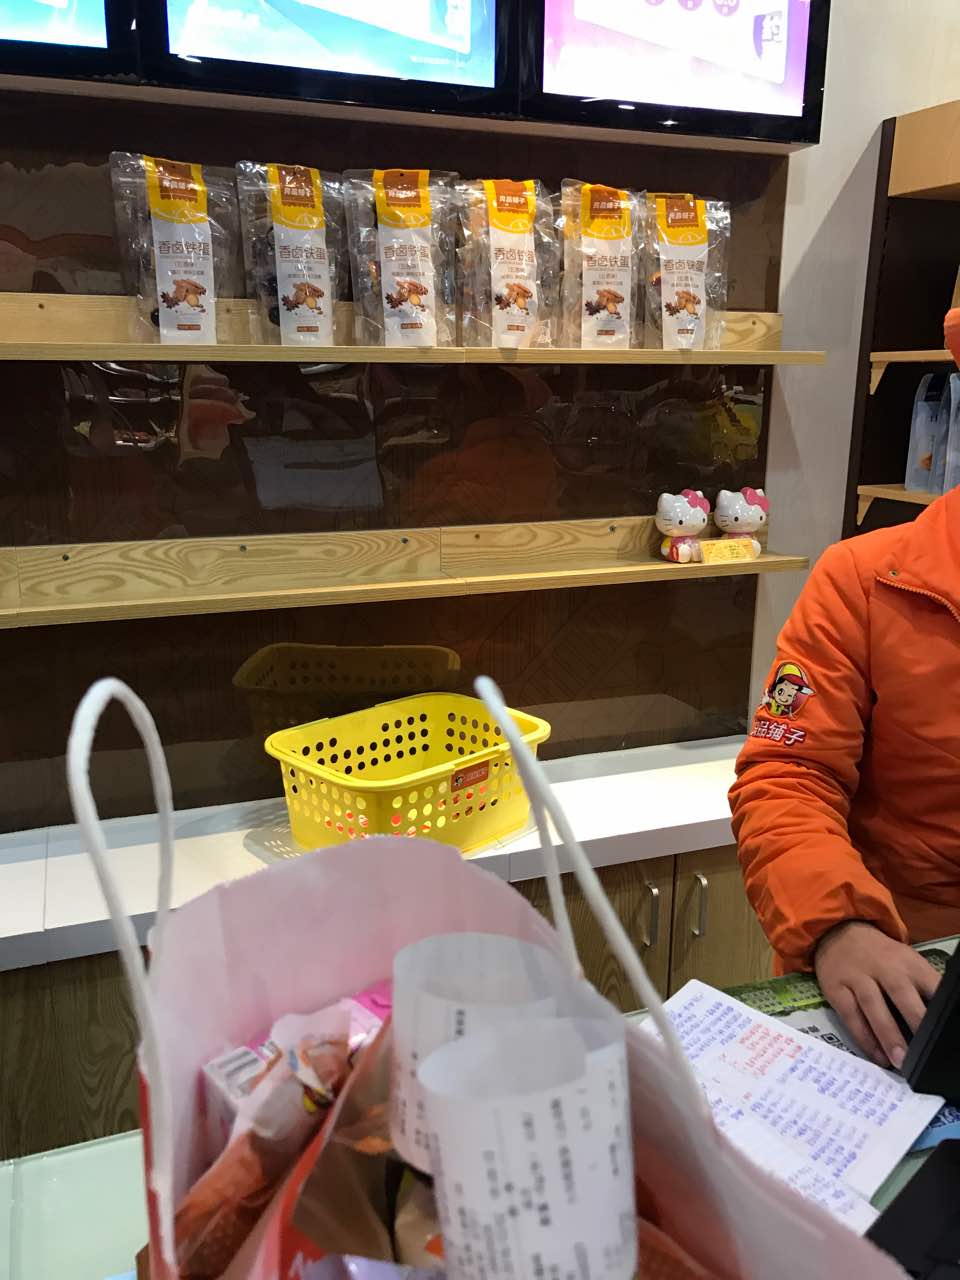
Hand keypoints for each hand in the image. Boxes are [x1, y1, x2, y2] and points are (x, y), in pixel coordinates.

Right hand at [813, 921, 940, 1067]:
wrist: (838, 932)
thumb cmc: (882, 957)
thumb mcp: (907, 963)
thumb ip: (923, 987)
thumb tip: (940, 1024)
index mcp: (909, 962)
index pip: (931, 985)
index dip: (940, 1008)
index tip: (946, 1031)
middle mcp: (884, 967)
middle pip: (901, 993)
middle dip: (914, 1021)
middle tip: (924, 1051)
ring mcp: (857, 976)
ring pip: (873, 1005)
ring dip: (886, 1034)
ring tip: (899, 1061)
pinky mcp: (836, 987)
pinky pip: (850, 1014)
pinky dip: (863, 1036)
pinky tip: (876, 1055)